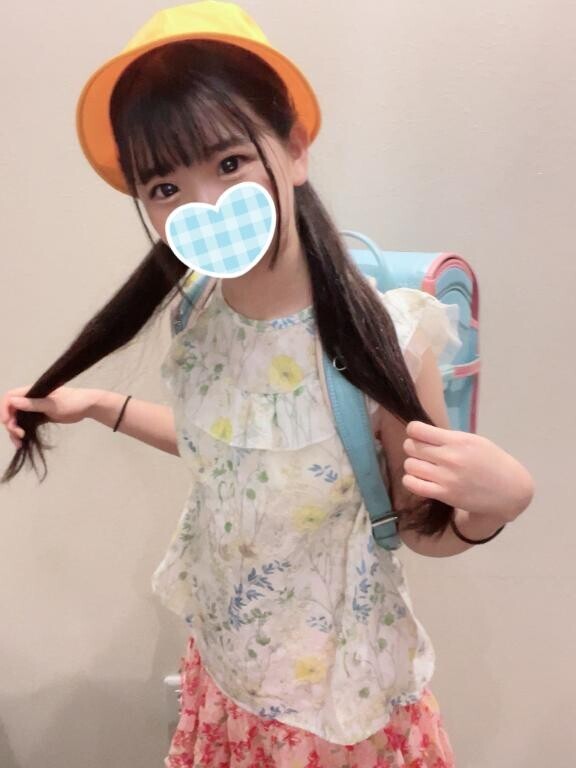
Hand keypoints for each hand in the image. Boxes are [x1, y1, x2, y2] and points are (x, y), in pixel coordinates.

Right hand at [1, 385, 102, 448]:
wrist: (88, 406)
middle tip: (19, 435)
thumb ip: (33, 404)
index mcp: (32, 391)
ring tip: (20, 444)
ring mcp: (35, 409)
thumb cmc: (73, 401)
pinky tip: (23, 444)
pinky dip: (23, 433)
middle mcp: (30, 399)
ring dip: (15, 431)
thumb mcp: (53, 404)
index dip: (5, 409)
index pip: (10, 397)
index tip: (7, 422)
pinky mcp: (40, 417)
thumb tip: (13, 401)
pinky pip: (26, 425)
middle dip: (11, 424)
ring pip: (18, 420)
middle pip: (12, 411)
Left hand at [402, 421, 533, 521]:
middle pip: (410, 447)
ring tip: (423, 467)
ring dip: (413, 465)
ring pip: (409, 465)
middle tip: (422, 453)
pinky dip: (411, 480)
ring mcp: (446, 477)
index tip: (418, 435)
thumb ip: (449, 438)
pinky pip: (412, 484)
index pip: (417, 430)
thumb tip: (421, 434)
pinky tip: (420, 479)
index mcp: (457, 441)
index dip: (413, 431)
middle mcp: (450, 458)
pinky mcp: (444, 494)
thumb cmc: (491, 462)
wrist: (509, 490)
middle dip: (413, 447)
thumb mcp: (474, 441)